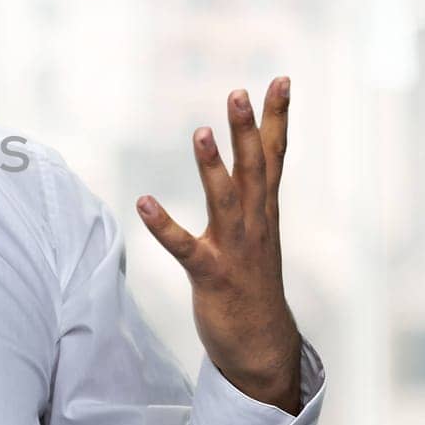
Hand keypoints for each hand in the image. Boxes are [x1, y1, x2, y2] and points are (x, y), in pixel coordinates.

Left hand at [134, 77, 301, 410]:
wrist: (262, 345)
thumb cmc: (252, 283)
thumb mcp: (257, 231)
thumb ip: (251, 193)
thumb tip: (250, 155)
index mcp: (264, 211)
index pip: (274, 155)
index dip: (276, 117)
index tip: (280, 79)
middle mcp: (256, 224)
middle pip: (254, 168)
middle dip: (247, 129)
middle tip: (238, 91)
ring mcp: (235, 249)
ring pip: (226, 200)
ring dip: (212, 166)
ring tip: (199, 132)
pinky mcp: (211, 275)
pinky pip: (184, 247)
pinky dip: (164, 225)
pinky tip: (144, 202)